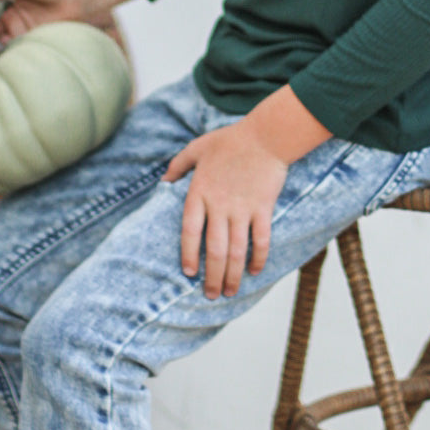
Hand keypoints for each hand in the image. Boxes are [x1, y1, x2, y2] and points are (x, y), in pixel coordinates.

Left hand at [164, 120, 288, 299]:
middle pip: (214, 250)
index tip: (190, 274)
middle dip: (212, 276)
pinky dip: (258, 258)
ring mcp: (242, 209)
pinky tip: (255, 271)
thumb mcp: (198, 146)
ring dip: (233, 275)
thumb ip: (179, 164)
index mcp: (200, 192)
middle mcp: (219, 205)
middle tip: (211, 295)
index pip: (190, 232)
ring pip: (236, 251)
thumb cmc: (231, 139)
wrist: (266, 135)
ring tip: (230, 292)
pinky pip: (261, 239)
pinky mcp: (263, 208)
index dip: (189, 255)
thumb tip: (163, 180)